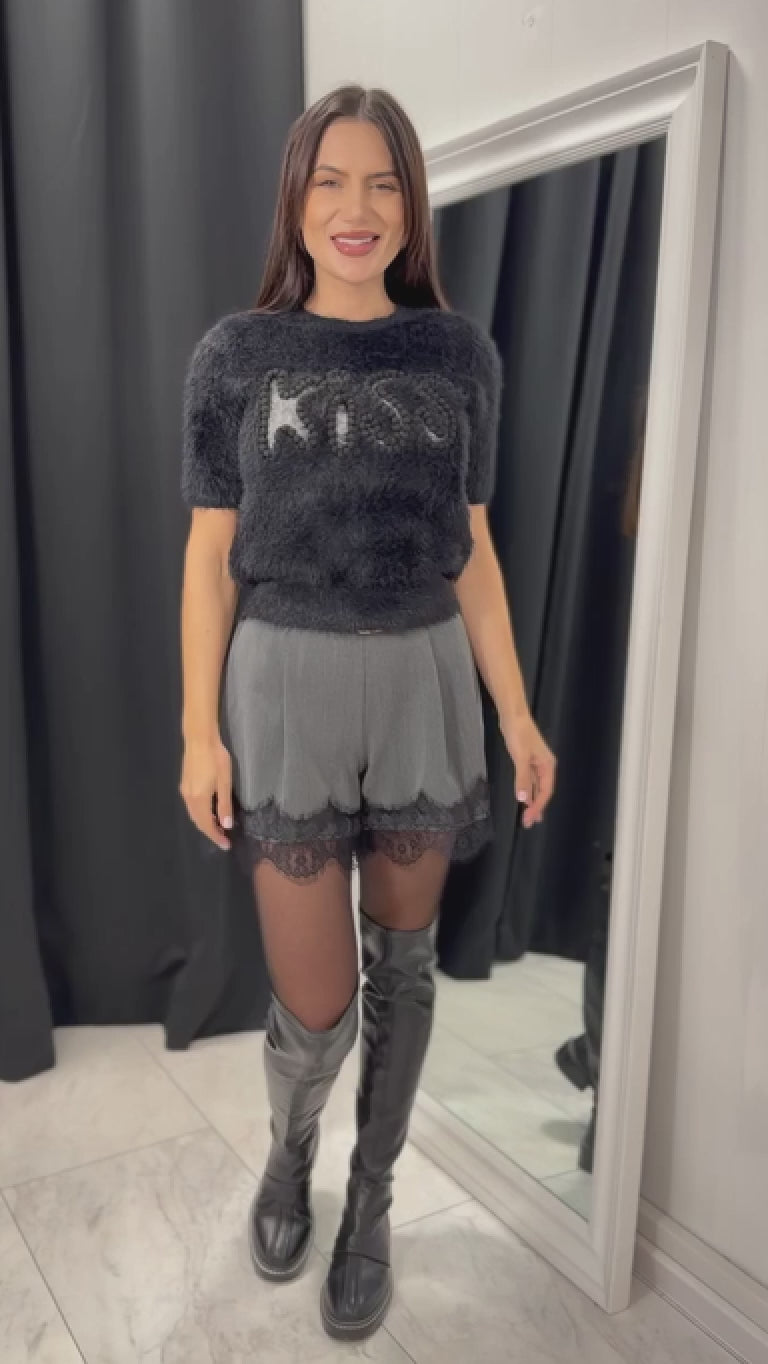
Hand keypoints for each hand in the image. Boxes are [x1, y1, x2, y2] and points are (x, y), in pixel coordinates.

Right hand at [179, 736, 234, 850]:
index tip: (226, 845)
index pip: (207, 825)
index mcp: (199, 800)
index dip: (215, 836)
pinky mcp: (184, 784)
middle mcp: (188, 798)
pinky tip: (209, 811)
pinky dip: (200, 814)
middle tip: (224, 838)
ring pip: (194, 814)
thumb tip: (226, 825)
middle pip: (198, 822)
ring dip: (205, 823)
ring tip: (218, 827)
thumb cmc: (216, 759)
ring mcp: (185, 791)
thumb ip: (225, 805)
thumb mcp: (225, 782)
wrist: (199, 739)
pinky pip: (192, 806)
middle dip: (210, 832)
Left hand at [499, 710, 555, 828]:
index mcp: (548, 766)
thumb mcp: (520, 757)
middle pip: (543, 791)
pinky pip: (530, 780)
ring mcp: (536, 764)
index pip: (546, 792)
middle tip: (529, 823)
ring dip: (532, 801)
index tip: (529, 818)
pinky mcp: (526, 760)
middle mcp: (544, 766)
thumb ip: (522, 778)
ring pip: (536, 787)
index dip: (538, 806)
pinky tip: (525, 798)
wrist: (513, 715)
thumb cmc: (519, 734)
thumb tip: (523, 799)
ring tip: (529, 816)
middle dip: (537, 807)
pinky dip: (528, 790)